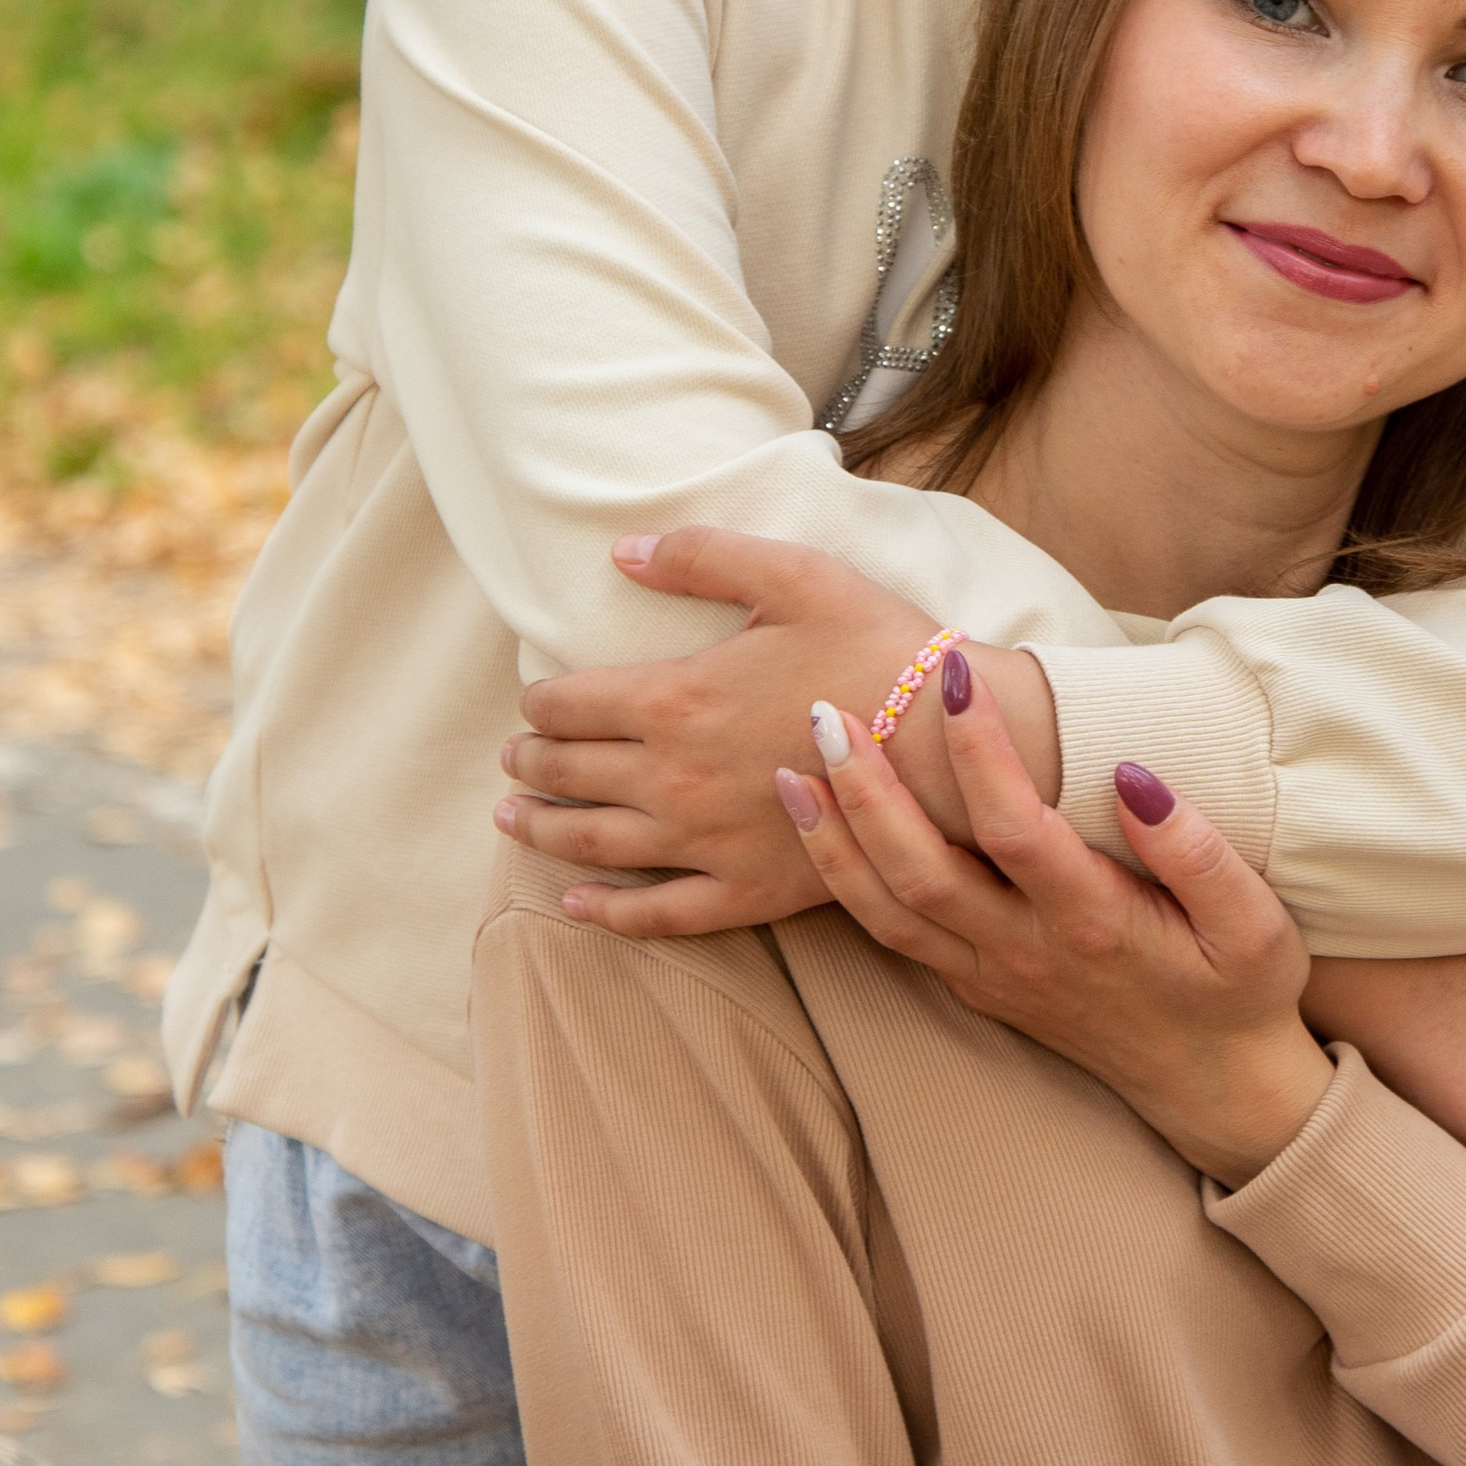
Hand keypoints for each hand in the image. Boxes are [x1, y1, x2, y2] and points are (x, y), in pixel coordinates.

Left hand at [496, 528, 947, 938]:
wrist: (950, 745)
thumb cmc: (877, 647)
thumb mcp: (794, 574)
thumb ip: (701, 557)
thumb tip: (621, 553)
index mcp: (674, 699)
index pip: (569, 704)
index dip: (540, 702)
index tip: (534, 702)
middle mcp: (670, 778)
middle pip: (568, 773)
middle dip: (533, 761)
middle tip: (515, 757)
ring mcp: (703, 843)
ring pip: (593, 843)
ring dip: (542, 830)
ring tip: (514, 819)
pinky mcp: (745, 891)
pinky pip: (656, 912)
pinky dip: (606, 911)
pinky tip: (576, 904)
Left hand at [779, 661, 1332, 1186]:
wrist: (1215, 1089)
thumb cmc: (1240, 993)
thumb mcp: (1255, 926)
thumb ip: (1196, 852)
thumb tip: (1132, 776)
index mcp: (1096, 925)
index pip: (1017, 826)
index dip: (979, 749)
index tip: (957, 673)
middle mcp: (1027, 953)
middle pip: (922, 871)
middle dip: (867, 789)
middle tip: (828, 711)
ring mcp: (992, 976)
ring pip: (888, 912)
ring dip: (832, 840)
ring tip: (790, 768)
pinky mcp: (975, 988)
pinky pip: (892, 937)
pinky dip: (845, 882)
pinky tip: (820, 831)